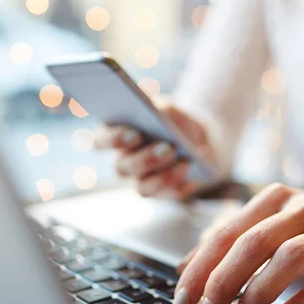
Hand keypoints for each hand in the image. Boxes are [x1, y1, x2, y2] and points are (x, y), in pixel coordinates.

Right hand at [94, 100, 214, 199]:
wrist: (201, 144)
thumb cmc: (177, 123)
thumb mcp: (173, 110)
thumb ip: (163, 107)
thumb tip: (160, 111)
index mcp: (117, 136)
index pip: (102, 141)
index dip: (113, 140)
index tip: (134, 134)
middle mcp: (124, 163)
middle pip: (123, 168)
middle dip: (145, 159)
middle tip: (167, 148)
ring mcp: (142, 181)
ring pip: (143, 188)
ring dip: (163, 177)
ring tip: (184, 163)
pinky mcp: (164, 194)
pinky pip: (170, 196)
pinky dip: (182, 186)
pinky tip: (193, 178)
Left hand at [173, 183, 303, 303]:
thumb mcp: (276, 222)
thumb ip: (233, 239)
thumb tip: (186, 267)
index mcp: (276, 198)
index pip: (228, 231)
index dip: (201, 266)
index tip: (184, 296)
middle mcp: (302, 207)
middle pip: (254, 242)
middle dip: (224, 279)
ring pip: (290, 256)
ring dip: (260, 291)